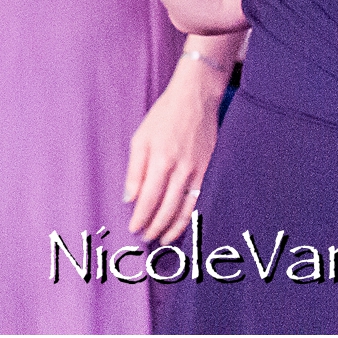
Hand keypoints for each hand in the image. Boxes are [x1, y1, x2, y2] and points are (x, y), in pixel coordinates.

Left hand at [125, 53, 223, 242]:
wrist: (195, 99)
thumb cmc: (164, 116)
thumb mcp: (140, 138)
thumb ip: (134, 170)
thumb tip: (129, 198)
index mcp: (160, 160)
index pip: (148, 199)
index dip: (141, 218)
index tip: (133, 229)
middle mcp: (180, 169)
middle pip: (166, 209)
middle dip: (155, 227)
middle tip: (145, 238)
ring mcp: (197, 171)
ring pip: (185, 209)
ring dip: (172, 228)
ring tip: (162, 239)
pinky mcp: (209, 170)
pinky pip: (200, 200)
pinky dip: (190, 217)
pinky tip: (182, 225)